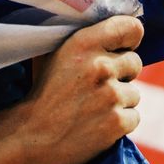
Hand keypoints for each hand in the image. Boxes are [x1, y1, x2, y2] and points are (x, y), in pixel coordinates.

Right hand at [10, 14, 143, 163]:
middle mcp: (100, 66)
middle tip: (99, 86)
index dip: (130, 38)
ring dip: (120, 102)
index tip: (123, 47)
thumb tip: (113, 34)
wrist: (29, 136)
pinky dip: (120, 123)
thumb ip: (85, 41)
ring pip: (134, 93)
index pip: (130, 27)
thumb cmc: (42, 93)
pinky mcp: (116, 122)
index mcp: (83, 43)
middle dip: (122, 74)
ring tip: (94, 109)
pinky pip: (133, 117)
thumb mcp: (54, 54)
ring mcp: (110, 95)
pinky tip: (98, 124)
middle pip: (134, 62)